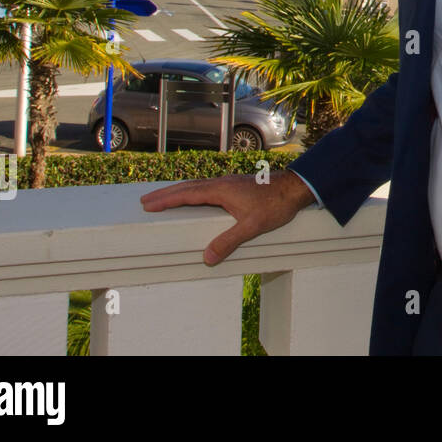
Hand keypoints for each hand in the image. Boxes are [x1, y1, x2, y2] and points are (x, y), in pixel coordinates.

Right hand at [140, 169, 314, 265]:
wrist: (295, 188)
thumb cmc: (276, 204)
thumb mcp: (252, 226)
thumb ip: (229, 241)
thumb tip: (208, 257)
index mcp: (221, 190)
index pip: (187, 195)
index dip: (167, 200)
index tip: (149, 204)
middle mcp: (222, 183)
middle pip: (188, 188)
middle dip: (166, 194)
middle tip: (146, 200)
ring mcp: (229, 183)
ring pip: (198, 186)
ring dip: (179, 192)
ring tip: (164, 198)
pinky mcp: (236, 186)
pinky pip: (207, 188)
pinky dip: (193, 192)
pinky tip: (195, 198)